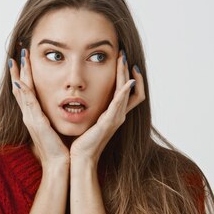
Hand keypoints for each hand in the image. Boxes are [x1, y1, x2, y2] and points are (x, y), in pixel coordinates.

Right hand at [9, 48, 69, 169]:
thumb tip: (56, 109)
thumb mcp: (55, 129)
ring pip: (22, 92)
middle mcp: (30, 115)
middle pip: (21, 88)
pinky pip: (28, 104)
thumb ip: (52, 118)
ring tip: (18, 59)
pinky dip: (24, 92)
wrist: (58, 165)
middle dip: (19, 70)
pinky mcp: (36, 123)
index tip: (22, 60)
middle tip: (18, 53)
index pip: (27, 91)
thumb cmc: (59, 149)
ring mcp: (31, 118)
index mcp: (35, 116)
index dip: (24, 76)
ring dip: (20, 75)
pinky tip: (20, 81)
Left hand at [70, 49, 144, 164]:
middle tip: (123, 54)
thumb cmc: (82, 142)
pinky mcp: (109, 123)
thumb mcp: (90, 121)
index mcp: (114, 114)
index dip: (130, 77)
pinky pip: (120, 105)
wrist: (81, 159)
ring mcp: (115, 119)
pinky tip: (126, 82)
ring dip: (126, 76)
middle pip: (133, 89)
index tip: (123, 62)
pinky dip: (124, 93)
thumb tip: (86, 97)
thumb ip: (93, 109)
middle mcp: (119, 116)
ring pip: (127, 93)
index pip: (130, 92)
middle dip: (128, 71)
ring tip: (123, 61)